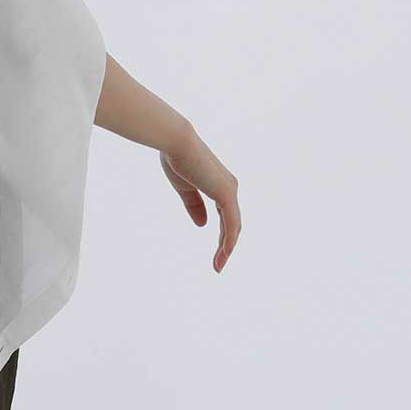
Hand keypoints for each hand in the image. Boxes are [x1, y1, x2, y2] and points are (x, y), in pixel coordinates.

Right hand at [159, 127, 241, 272]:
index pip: (226, 216)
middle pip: (233, 224)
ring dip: (227, 249)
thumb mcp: (185, 188)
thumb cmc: (177, 160)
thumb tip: (203, 225)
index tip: (216, 253)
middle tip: (218, 265)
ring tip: (218, 266)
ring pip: (234, 227)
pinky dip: (228, 241)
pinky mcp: (226, 194)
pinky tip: (223, 255)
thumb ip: (194, 205)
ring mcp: (230, 191)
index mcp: (221, 185)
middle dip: (226, 246)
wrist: (176, 143)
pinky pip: (231, 224)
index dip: (222, 235)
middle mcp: (229, 188)